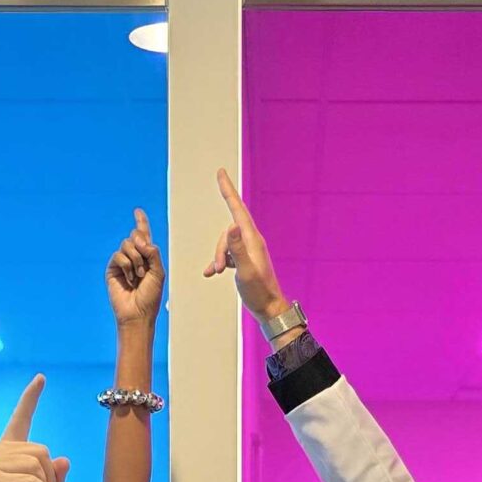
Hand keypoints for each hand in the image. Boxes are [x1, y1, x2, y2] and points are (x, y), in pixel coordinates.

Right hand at [107, 207, 164, 326]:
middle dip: (141, 247)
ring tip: (138, 277)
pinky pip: (119, 255)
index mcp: (147, 257)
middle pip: (135, 236)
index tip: (137, 211)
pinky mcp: (113, 269)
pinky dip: (127, 266)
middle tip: (144, 266)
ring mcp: (122, 263)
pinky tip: (129, 280)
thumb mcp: (158, 272)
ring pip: (127, 244)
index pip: (144, 236)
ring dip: (136, 260)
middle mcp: (134, 257)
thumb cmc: (150, 296)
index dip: (141, 223)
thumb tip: (139, 238)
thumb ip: (153, 252)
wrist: (138, 313)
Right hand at [205, 168, 286, 319]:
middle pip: (227, 232)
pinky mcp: (244, 260)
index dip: (228, 190)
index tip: (221, 173)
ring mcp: (248, 251)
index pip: (237, 209)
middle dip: (218, 248)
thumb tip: (231, 226)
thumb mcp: (246, 271)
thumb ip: (237, 248)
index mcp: (252, 239)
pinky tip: (212, 274)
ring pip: (225, 244)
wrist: (269, 308)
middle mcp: (251, 241)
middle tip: (218, 269)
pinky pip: (227, 255)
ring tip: (219, 273)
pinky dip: (218, 263)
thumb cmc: (259, 291)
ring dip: (218, 258)